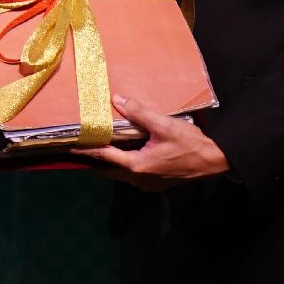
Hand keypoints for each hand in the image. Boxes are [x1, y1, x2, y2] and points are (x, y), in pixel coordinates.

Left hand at [82, 92, 229, 189]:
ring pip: (121, 173)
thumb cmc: (191, 144)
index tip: (69, 147)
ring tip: (99, 148)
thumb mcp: (164, 125)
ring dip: (109, 162)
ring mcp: (148, 183)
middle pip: (109, 169)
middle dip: (94, 159)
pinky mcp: (156, 183)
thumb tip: (117, 100)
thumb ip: (139, 113)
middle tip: (80, 147)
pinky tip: (125, 152)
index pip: (104, 157)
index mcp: (137, 165)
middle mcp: (139, 179)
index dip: (85, 150)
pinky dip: (124, 164)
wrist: (214, 162)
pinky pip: (133, 174)